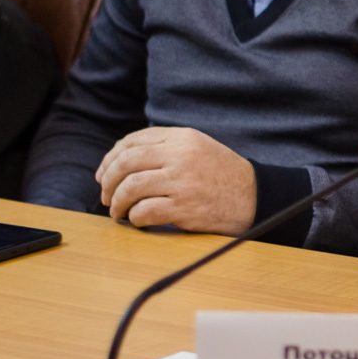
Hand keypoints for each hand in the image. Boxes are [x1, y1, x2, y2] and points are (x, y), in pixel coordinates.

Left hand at [95, 127, 256, 234]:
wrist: (254, 196)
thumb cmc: (222, 174)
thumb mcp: (198, 147)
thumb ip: (165, 147)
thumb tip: (120, 159)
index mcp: (182, 138)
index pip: (132, 142)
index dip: (110, 159)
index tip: (103, 175)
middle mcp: (180, 156)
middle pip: (126, 164)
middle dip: (108, 182)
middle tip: (106, 196)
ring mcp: (182, 182)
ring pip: (130, 188)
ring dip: (117, 203)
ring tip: (118, 212)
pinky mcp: (184, 207)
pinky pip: (144, 212)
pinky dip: (134, 218)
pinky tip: (137, 220)